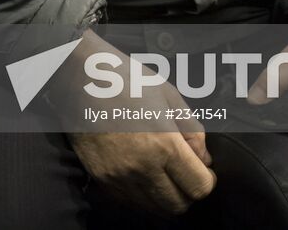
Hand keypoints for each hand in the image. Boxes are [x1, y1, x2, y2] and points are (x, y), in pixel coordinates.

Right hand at [51, 32, 215, 215]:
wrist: (79, 78)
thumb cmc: (125, 79)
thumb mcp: (169, 95)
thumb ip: (193, 130)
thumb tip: (203, 159)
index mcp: (163, 144)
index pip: (199, 187)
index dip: (207, 180)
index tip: (203, 170)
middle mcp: (142, 167)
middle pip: (178, 205)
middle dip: (187, 192)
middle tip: (184, 174)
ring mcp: (119, 176)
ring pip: (153, 208)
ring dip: (164, 196)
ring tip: (161, 173)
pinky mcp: (101, 178)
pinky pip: (129, 201)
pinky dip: (141, 194)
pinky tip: (141, 173)